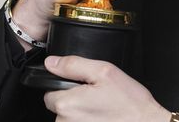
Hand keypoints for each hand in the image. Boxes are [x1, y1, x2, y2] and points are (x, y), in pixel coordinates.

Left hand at [43, 56, 169, 121]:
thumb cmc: (129, 102)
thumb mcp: (104, 72)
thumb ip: (74, 65)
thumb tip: (52, 63)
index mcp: (67, 104)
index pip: (49, 94)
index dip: (66, 87)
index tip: (83, 88)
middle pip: (59, 108)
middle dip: (74, 101)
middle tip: (97, 97)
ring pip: (69, 119)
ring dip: (82, 113)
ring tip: (102, 109)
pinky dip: (88, 121)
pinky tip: (103, 119)